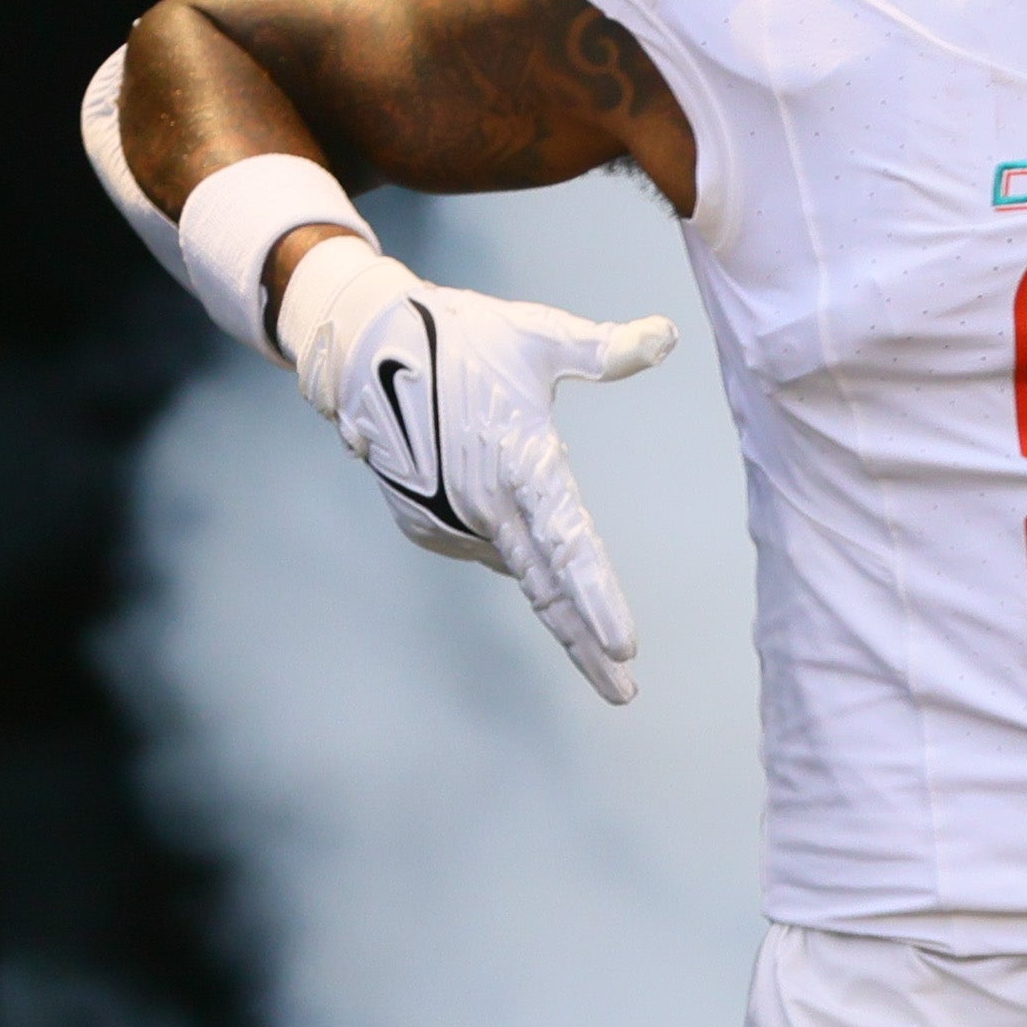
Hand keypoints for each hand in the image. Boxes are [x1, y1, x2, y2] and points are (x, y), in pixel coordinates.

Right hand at [275, 240, 675, 705]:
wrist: (361, 348)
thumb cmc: (458, 336)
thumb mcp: (535, 335)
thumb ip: (601, 347)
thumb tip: (665, 335)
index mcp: (520, 464)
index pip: (569, 544)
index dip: (597, 596)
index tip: (625, 645)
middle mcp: (484, 506)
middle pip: (547, 590)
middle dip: (586, 645)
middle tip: (623, 692)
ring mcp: (450, 522)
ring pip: (514, 561)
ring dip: (536, 558)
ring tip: (508, 473)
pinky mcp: (425, 525)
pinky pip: (481, 542)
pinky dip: (496, 531)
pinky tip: (486, 489)